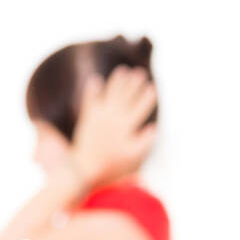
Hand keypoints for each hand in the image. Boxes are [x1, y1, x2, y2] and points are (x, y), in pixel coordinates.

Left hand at [68, 66, 157, 186]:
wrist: (84, 168)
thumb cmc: (111, 165)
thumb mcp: (132, 156)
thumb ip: (145, 141)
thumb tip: (154, 128)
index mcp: (126, 125)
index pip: (140, 108)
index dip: (147, 97)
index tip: (152, 88)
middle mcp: (114, 117)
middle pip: (126, 96)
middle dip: (134, 84)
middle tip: (140, 73)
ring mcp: (99, 116)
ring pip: (110, 93)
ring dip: (117, 81)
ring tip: (122, 71)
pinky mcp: (87, 118)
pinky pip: (90, 100)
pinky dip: (92, 90)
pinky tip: (95, 80)